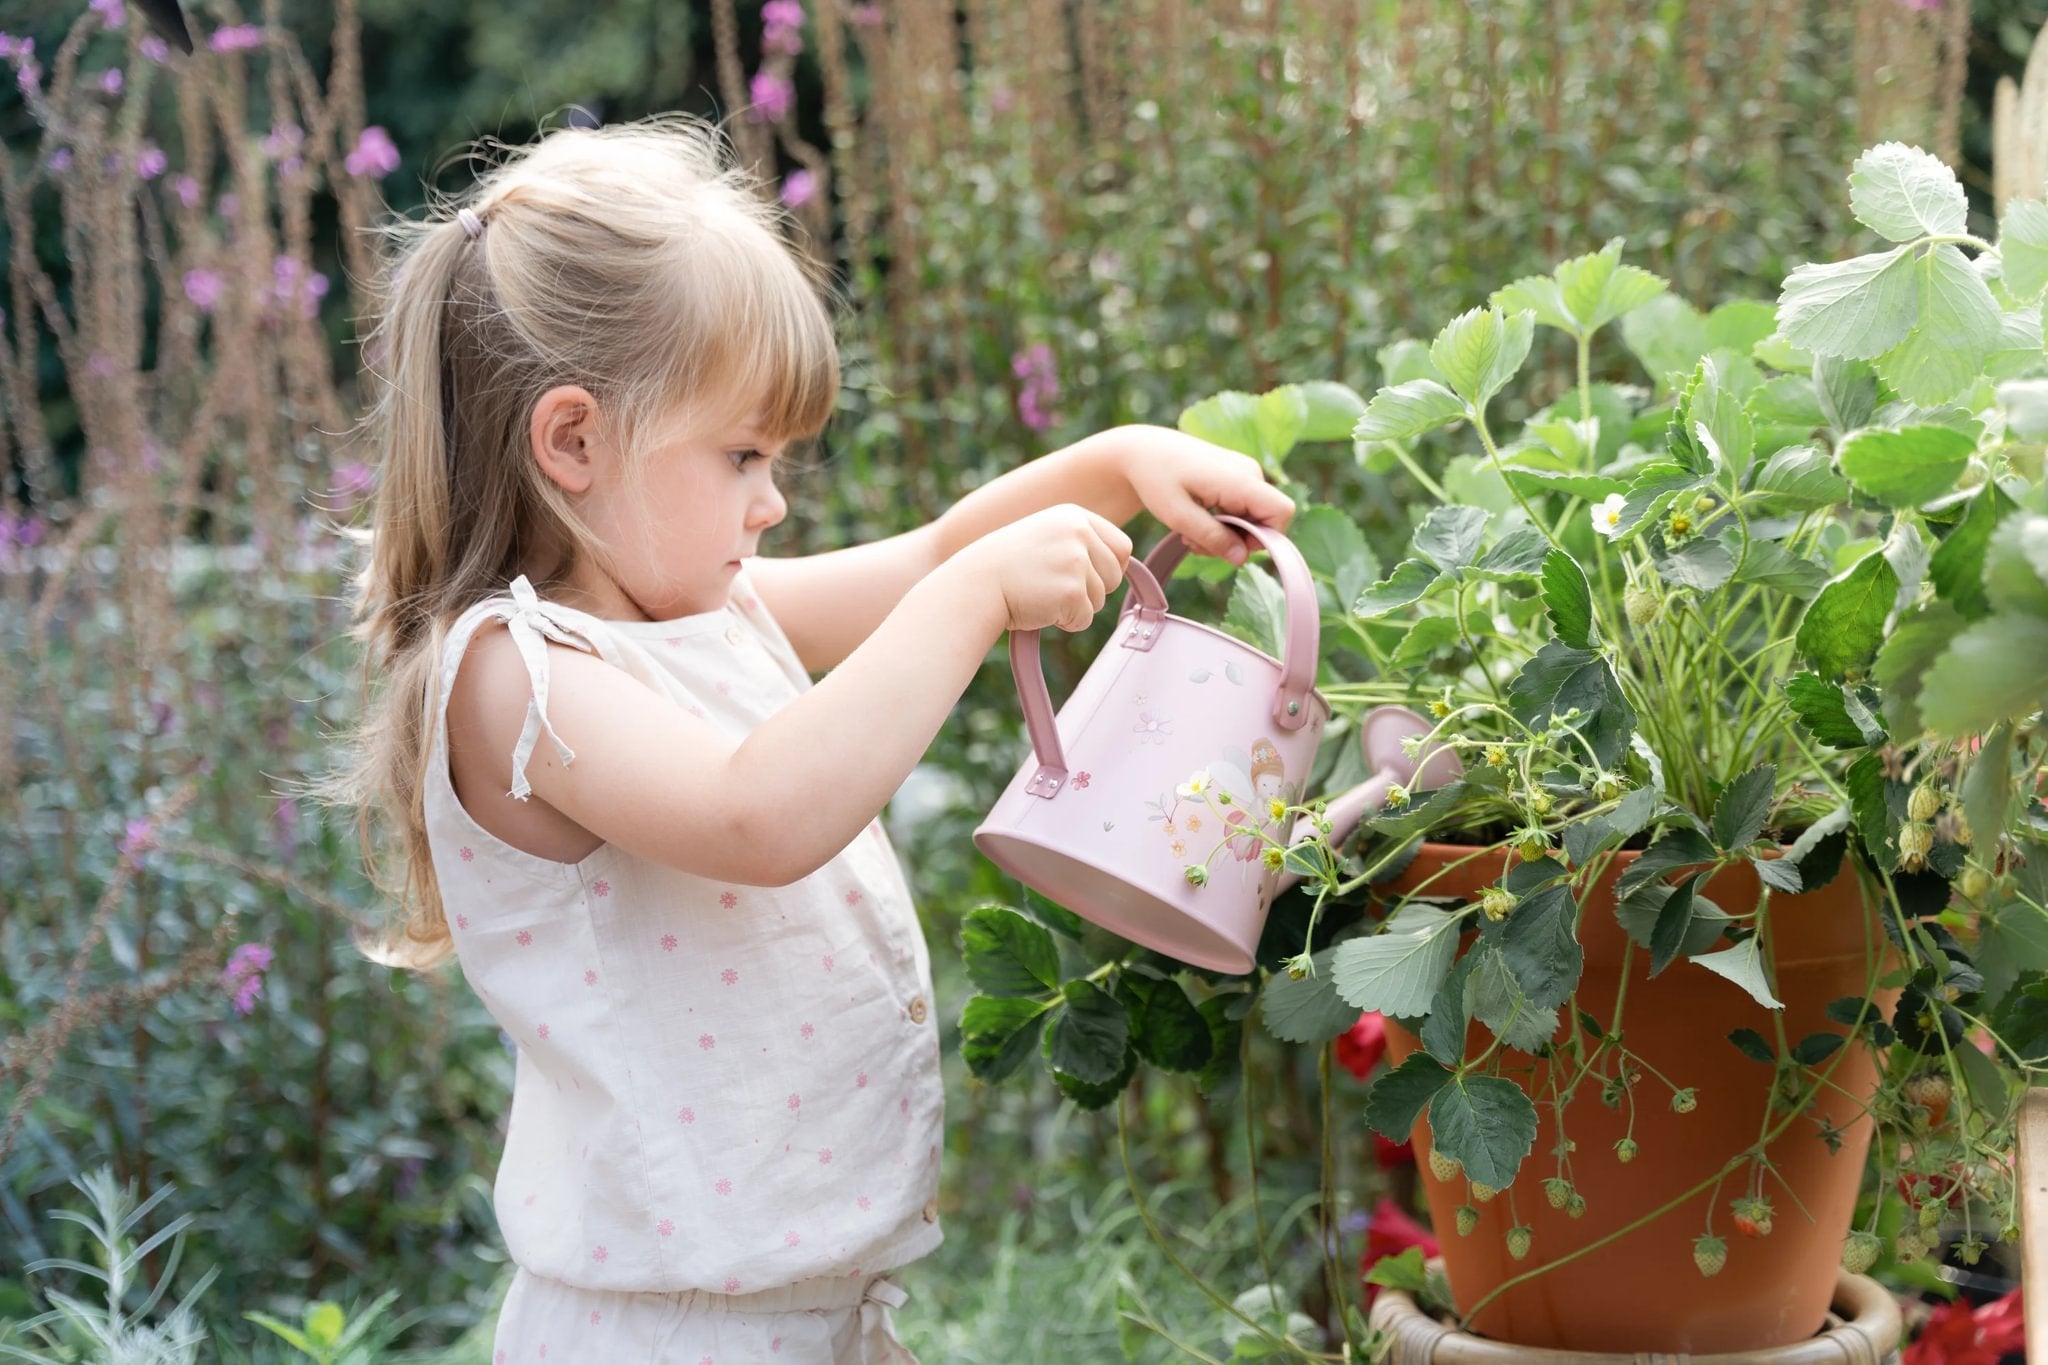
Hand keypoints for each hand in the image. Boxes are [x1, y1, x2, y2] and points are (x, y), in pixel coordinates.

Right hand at [955, 504, 1132, 633]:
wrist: (974, 585)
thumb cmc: (1006, 567)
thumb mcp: (1045, 538)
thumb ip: (1079, 543)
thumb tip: (1122, 563)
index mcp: (1074, 516)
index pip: (1121, 546)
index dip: (1108, 568)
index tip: (1085, 577)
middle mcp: (1079, 533)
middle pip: (1116, 574)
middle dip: (1093, 589)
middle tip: (1056, 588)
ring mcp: (1077, 560)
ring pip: (1100, 599)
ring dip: (1075, 607)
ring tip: (1041, 595)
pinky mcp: (1072, 590)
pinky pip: (1084, 619)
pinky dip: (1065, 622)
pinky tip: (1039, 607)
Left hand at [1110, 426, 1295, 563]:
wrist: (1144, 450)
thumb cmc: (1156, 478)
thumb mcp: (1178, 516)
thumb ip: (1212, 537)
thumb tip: (1242, 558)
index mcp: (1240, 478)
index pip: (1281, 511)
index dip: (1266, 537)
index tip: (1230, 546)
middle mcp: (1250, 473)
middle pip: (1264, 522)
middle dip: (1235, 542)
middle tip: (1196, 544)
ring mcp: (1245, 474)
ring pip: (1252, 519)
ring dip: (1224, 535)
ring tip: (1190, 534)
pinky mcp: (1237, 478)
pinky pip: (1243, 510)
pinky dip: (1222, 523)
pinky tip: (1196, 522)